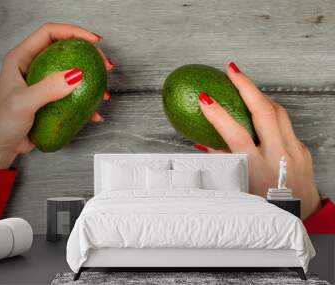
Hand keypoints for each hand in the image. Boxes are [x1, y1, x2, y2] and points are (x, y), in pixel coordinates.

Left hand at [0, 23, 113, 169]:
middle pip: (66, 51)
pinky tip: (94, 114)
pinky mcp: (51, 100)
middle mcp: (34, 67)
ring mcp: (43, 84)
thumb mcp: (23, 103)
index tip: (94, 42)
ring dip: (91, 81)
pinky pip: (73, 96)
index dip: (73, 32)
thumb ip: (47, 89)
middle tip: (104, 66)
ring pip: (72, 74)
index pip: (49, 34)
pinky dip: (86, 103)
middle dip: (88, 55)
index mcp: (22, 58)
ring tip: (103, 92)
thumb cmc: (1, 123)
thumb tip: (76, 75)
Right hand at [195, 62, 320, 218]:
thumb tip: (204, 145)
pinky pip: (285, 122)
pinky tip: (260, 109)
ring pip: (278, 111)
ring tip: (244, 84)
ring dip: (259, 94)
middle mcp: (279, 156)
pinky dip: (270, 111)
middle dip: (246, 86)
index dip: (218, 115)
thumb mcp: (239, 188)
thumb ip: (222, 164)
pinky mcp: (302, 148)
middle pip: (264, 111)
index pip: (236, 135)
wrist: (302, 215)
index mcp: (258, 169)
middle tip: (231, 70)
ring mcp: (294, 150)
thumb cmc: (266, 207)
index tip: (204, 99)